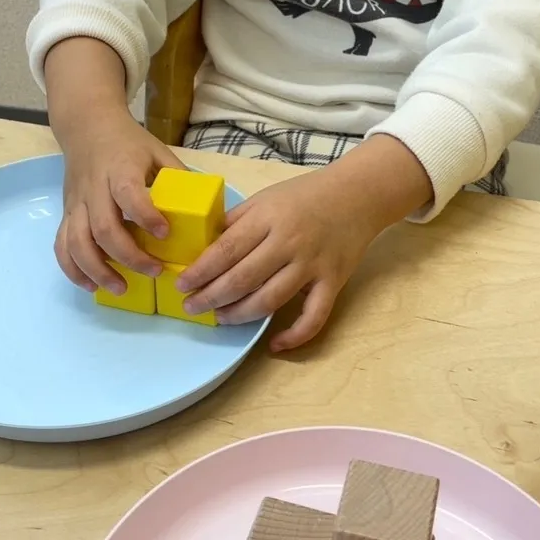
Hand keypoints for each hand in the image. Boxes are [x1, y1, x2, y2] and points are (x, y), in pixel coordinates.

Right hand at [55, 110, 184, 293]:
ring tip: (121, 288)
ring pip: (77, 243)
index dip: (145, 215)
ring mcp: (77, 203)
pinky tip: (92, 286)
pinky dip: (73, 270)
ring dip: (98, 270)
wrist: (87, 126)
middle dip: (128, 256)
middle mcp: (94, 188)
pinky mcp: (66, 214)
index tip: (164, 233)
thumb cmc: (127, 142)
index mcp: (120, 169)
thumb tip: (205, 207)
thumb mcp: (157, 150)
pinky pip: (62, 246)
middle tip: (154, 271)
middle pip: (103, 228)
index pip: (128, 194)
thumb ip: (177, 176)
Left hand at [177, 136, 432, 351]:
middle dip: (211, 297)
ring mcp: (312, 265)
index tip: (181, 284)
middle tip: (193, 307)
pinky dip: (294, 336)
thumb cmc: (305, 195)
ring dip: (239, 315)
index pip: (226, 250)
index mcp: (268, 218)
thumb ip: (236, 221)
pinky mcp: (333, 282)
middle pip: (242, 279)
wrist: (357, 194)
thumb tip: (203, 248)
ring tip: (220, 318)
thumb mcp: (265, 198)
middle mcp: (289, 243)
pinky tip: (274, 345)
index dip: (200, 271)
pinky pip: (314, 317)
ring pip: (270, 300)